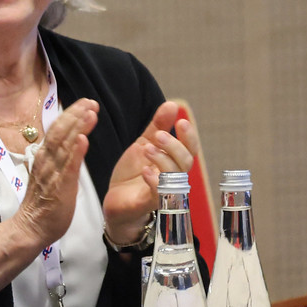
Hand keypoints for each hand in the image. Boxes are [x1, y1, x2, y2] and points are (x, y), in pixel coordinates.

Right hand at [10, 98, 97, 249]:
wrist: (32, 226)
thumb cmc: (44, 203)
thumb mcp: (50, 174)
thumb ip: (58, 158)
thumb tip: (67, 143)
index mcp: (45, 157)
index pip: (57, 130)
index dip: (71, 115)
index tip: (85, 103)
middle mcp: (46, 160)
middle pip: (60, 131)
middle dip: (75, 115)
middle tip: (90, 101)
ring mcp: (52, 172)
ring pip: (64, 144)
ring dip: (77, 126)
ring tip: (90, 112)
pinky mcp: (60, 185)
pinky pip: (68, 165)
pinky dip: (75, 151)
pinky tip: (83, 139)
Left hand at [103, 100, 199, 244]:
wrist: (116, 200)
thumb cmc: (133, 174)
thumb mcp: (144, 145)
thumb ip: (158, 126)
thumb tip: (172, 104)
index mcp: (173, 162)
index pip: (190, 148)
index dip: (189, 136)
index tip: (181, 121)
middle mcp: (174, 177)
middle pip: (185, 162)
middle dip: (174, 146)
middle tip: (159, 135)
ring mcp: (165, 191)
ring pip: (174, 177)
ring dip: (162, 160)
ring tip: (147, 148)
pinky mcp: (151, 203)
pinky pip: (160, 194)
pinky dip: (154, 181)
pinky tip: (145, 171)